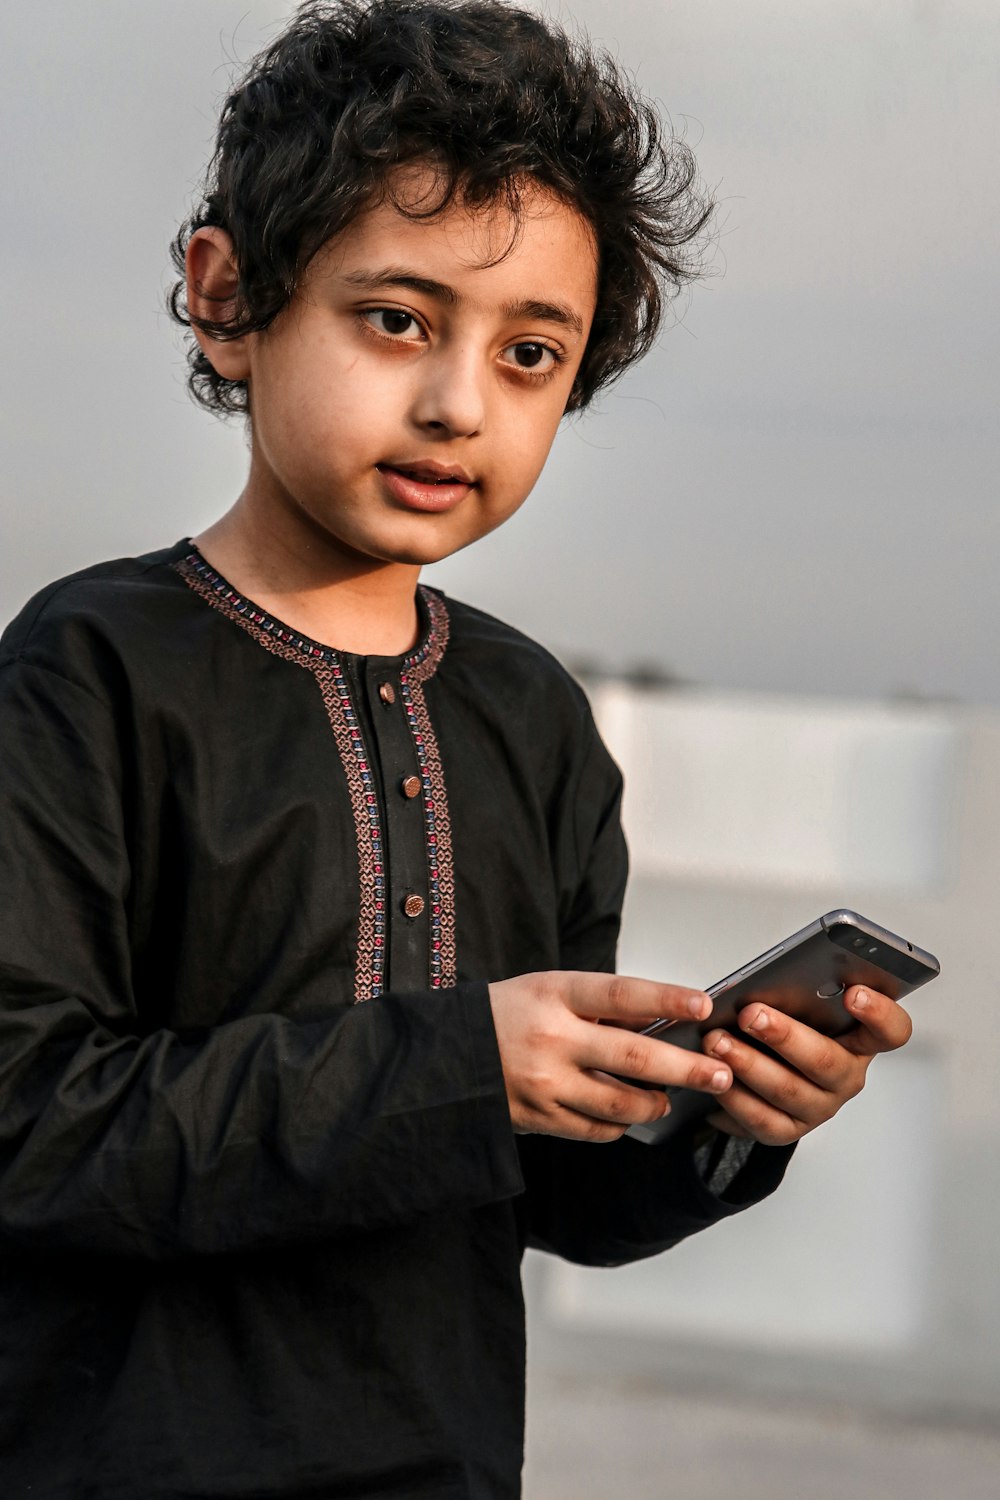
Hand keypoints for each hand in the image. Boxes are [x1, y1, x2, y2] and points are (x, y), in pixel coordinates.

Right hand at [488, 971, 733, 1140]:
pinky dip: (619, 1122)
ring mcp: (543, 1083)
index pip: (619, 993)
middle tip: (721, 1074)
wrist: (444, 1055)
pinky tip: (628, 1113)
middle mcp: (549, 1038)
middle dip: (685, 1067)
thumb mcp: (547, 991)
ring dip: (655, 1102)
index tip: (703, 1003)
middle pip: (632, 1055)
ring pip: (620, 1101)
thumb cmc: (506, 1014)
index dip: (664, 998)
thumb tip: (664, 1021)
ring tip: (671, 1099)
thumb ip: (600, 1006)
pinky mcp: (537, 1118)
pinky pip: (595, 1128)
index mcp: (552, 994)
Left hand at [702, 985, 912, 1145]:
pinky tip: (716, 1077)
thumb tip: (766, 980)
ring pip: (789, 1090)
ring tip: (717, 1041)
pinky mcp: (788, 1129)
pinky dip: (736, 1097)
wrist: (761, 1070)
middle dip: (784, 1035)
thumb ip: (794, 993)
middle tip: (750, 1013)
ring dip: (749, 1063)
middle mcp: (846, 1075)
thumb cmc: (785, 1024)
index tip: (853, 992)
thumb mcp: (795, 1003)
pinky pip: (763, 1118)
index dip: (879, 1012)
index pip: (891, 1030)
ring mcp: (820, 1106)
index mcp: (860, 1040)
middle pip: (826, 1060)